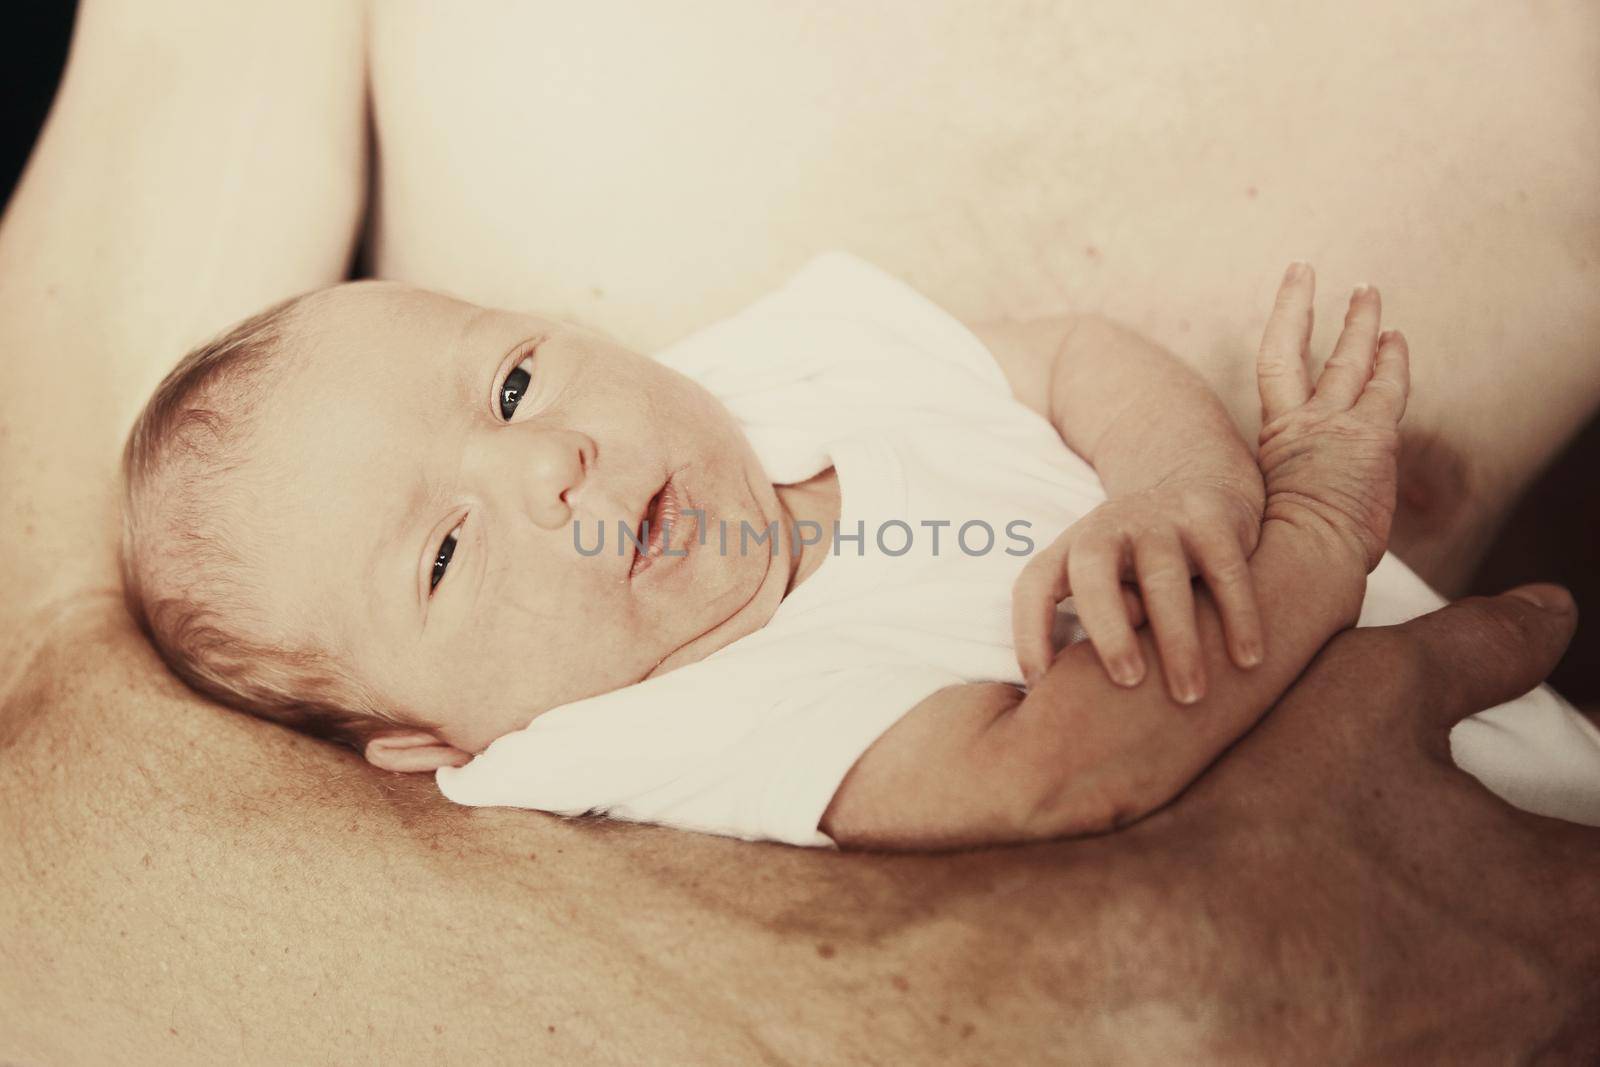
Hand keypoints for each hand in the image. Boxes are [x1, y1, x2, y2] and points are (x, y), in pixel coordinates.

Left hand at [1012, 476, 1264, 700]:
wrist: (1197, 479)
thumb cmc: (1140, 560)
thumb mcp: (1108, 581)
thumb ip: (1099, 623)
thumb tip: (1095, 690)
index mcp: (1071, 549)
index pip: (1034, 586)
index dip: (1029, 631)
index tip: (1039, 683)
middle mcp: (1108, 529)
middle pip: (1093, 575)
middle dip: (1108, 629)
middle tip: (1128, 681)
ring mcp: (1160, 520)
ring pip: (1163, 579)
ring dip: (1177, 639)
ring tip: (1190, 694)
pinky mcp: (1211, 518)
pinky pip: (1225, 570)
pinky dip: (1238, 615)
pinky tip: (1248, 659)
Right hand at [1134, 584, 1599, 1057]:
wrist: (1158, 959)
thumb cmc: (1268, 825)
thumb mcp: (1373, 693)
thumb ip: (1481, 649)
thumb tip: (1551, 613)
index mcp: (1565, 900)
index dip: (1583, 829)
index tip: (1557, 822)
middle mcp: (1549, 1006)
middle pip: (1591, 961)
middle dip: (1561, 910)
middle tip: (1501, 875)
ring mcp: (1485, 1064)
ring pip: (1553, 1030)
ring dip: (1521, 981)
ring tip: (1444, 936)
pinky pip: (1477, 1058)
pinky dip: (1456, 1029)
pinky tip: (1387, 990)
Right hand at [1256, 263, 1409, 570]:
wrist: (1307, 556)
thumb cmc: (1286, 546)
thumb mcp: (1270, 504)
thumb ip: (1284, 477)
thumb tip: (1284, 484)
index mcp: (1274, 436)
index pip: (1273, 361)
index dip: (1286, 316)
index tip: (1295, 285)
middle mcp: (1303, 421)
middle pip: (1306, 349)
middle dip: (1307, 306)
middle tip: (1313, 273)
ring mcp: (1338, 425)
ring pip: (1352, 361)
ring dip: (1362, 325)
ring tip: (1367, 295)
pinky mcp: (1373, 438)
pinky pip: (1389, 387)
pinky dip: (1393, 362)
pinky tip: (1397, 343)